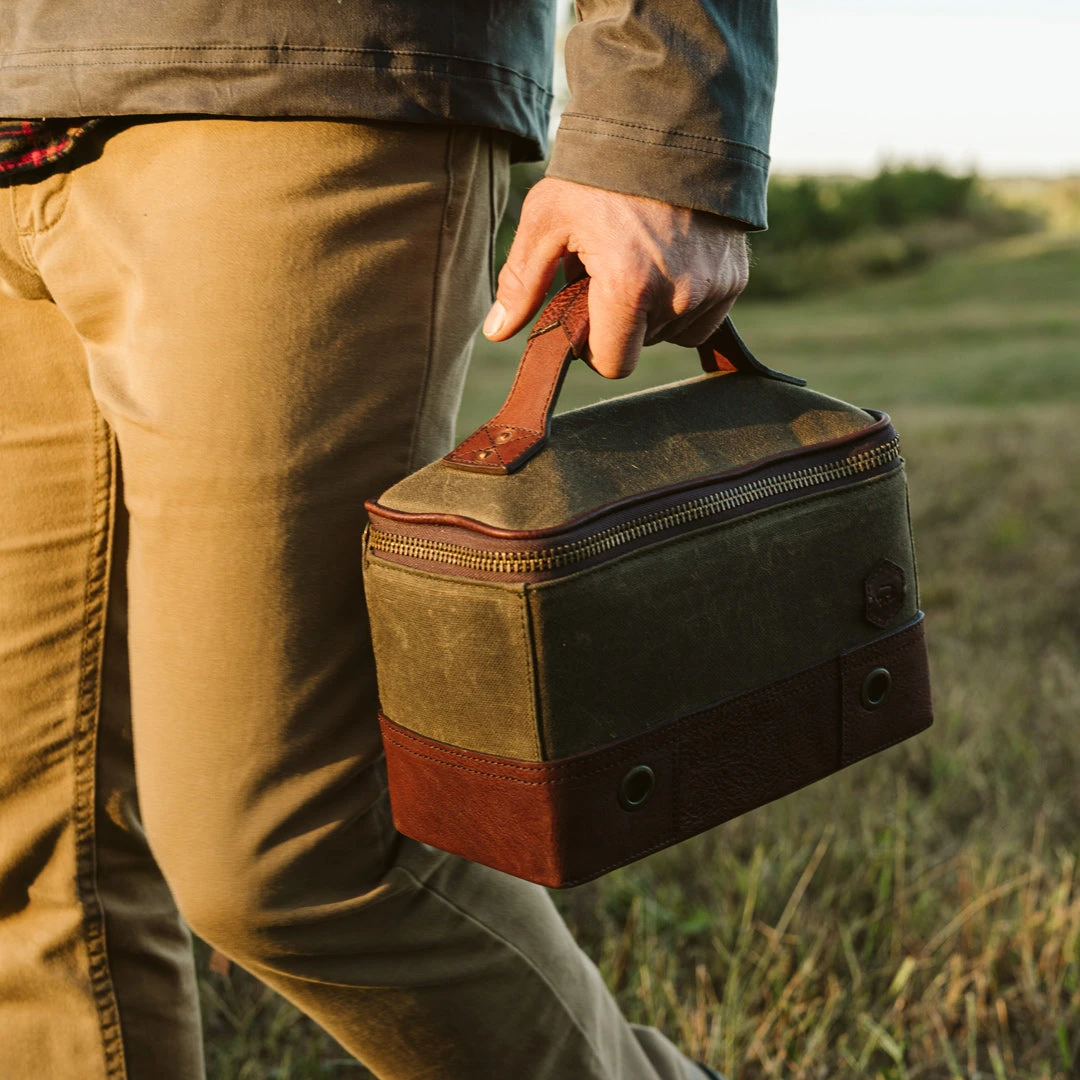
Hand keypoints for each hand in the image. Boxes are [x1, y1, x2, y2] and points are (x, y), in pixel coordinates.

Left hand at [482, 176, 749, 378]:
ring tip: (641, 258)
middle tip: (610, 269)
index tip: (585, 313)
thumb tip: (497, 333)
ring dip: (654, 312)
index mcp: (629, 287)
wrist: (671, 123)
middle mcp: (679, 295)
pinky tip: (670, 259)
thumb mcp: (547, 219)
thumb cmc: (599, 173)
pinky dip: (685, 299)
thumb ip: (522, 283)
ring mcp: (713, 288)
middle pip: (642, 346)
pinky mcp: (735, 278)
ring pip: (675, 334)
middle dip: (622, 320)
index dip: (593, 346)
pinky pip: (705, 316)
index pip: (613, 364)